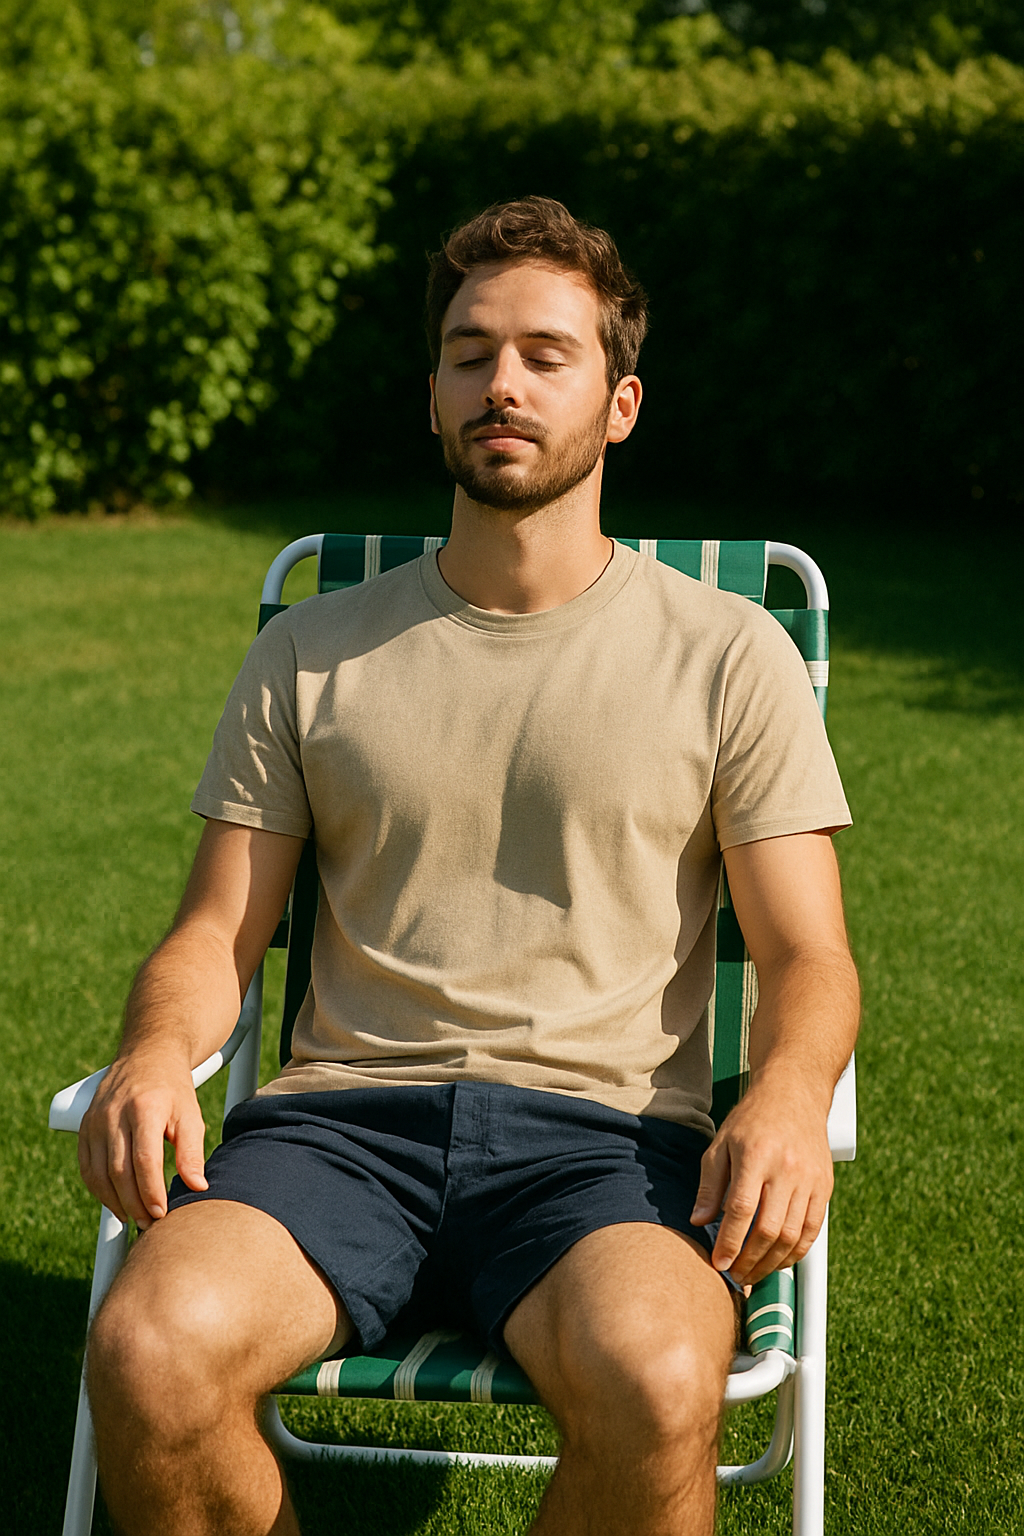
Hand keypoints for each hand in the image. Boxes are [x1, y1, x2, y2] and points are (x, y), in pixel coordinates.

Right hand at [77, 1048, 207, 1229]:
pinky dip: (99, 1190)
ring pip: (99, 1173)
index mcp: (145, 1108)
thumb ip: (192, 1152)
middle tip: (152, 1223)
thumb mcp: (190, 1115)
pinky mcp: (84, 1126)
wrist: (146, 1055)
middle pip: (119, 1171)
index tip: (162, 1213)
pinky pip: (86, 1167)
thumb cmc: (173, 1089)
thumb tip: (197, 1187)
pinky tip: (116, 1203)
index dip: (151, 1191)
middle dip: (135, 1204)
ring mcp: (95, 1120)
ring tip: (136, 1218)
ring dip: (116, 1202)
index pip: (144, 1160)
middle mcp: (114, 1113)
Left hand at [690, 1079, 832, 1286]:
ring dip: (772, 1263)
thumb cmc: (752, 1120)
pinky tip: (780, 1261)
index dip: (729, 1242)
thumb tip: (698, 1222)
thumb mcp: (721, 1144)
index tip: (719, 1263)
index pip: (741, 1210)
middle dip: (750, 1260)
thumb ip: (709, 1185)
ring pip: (793, 1235)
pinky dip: (796, 1252)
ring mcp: (810, 1179)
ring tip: (754, 1273)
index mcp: (755, 1156)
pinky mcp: (825, 1187)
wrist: (794, 1094)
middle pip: (769, 1229)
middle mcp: (786, 1169)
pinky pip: (813, 1230)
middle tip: (735, 1275)